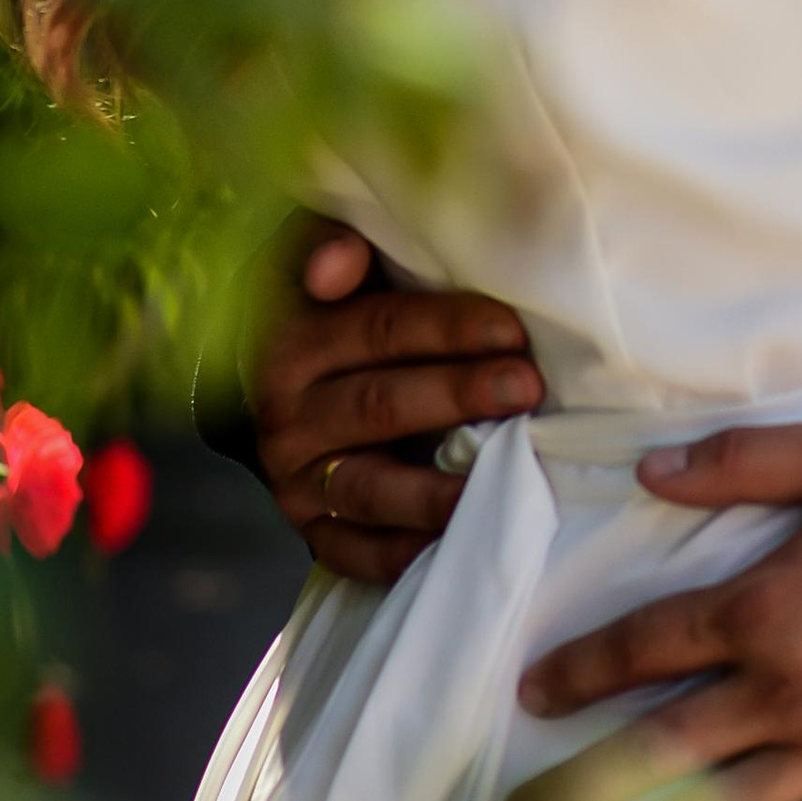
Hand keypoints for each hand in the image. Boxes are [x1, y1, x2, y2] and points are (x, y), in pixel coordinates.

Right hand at [248, 217, 543, 585]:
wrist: (273, 393)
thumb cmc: (329, 313)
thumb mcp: (325, 266)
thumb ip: (336, 246)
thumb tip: (336, 265)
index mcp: (290, 342)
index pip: (378, 330)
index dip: (447, 327)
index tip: (512, 328)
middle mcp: (286, 417)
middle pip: (381, 404)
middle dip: (459, 394)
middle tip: (527, 386)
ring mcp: (297, 482)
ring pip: (372, 487)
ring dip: (442, 484)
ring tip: (508, 475)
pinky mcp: (312, 533)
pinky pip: (358, 554)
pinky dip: (409, 554)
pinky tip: (463, 539)